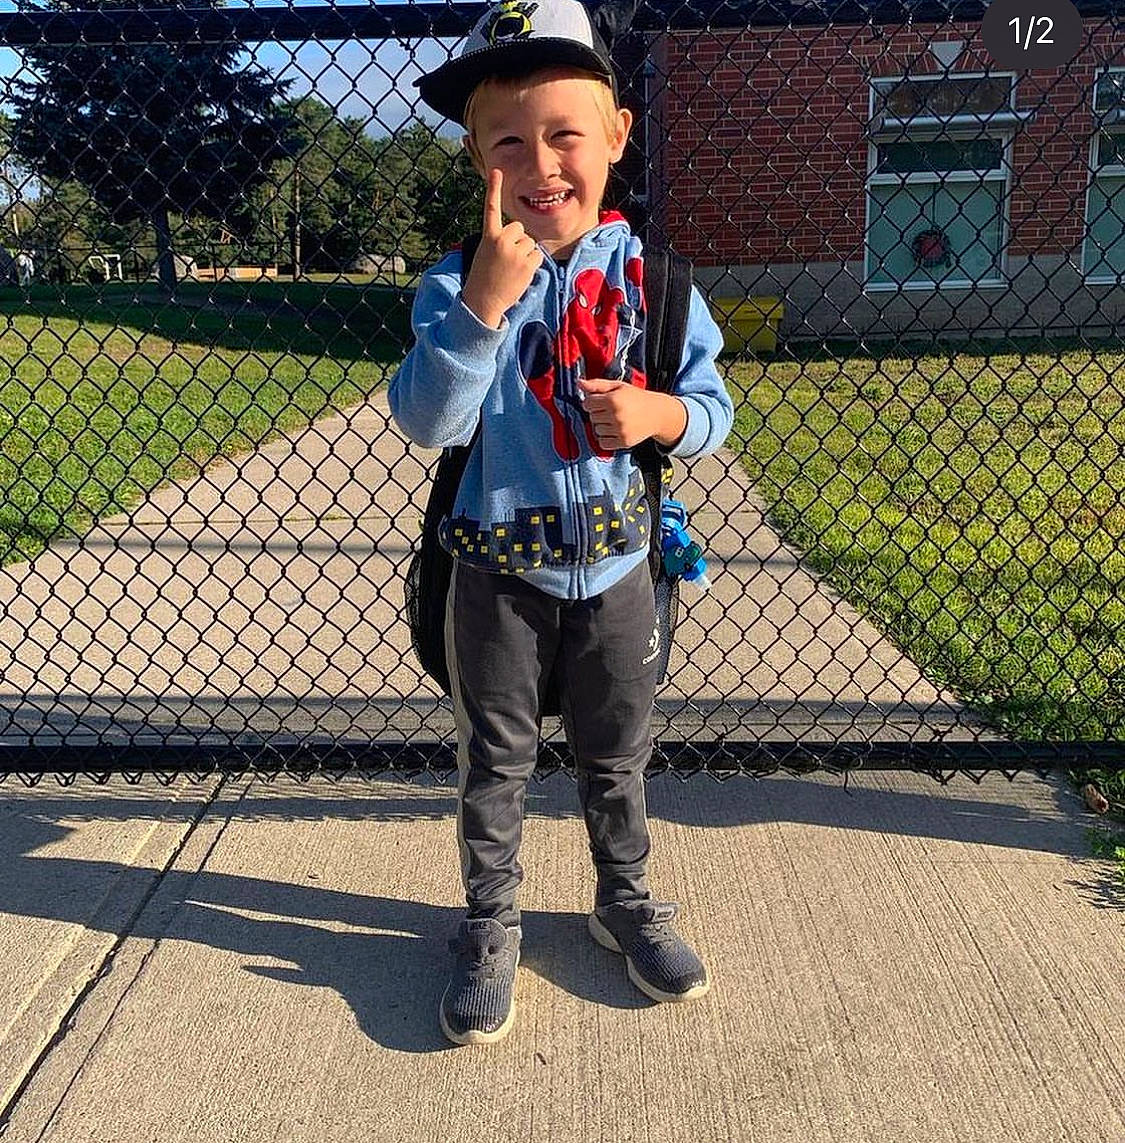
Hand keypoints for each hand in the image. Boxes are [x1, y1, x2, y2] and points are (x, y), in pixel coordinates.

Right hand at [460, 168, 542, 328]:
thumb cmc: (485, 277)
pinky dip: (532, 264)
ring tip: (511, 269)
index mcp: (488, 236)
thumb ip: (501, 241)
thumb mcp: (486, 253)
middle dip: (517, 241)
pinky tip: (520, 274)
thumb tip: (524, 238)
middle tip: (506, 260)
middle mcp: (501, 240)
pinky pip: (537, 255)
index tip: (495, 170)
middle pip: (519, 230)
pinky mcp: (526, 263)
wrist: (483, 301)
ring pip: (530, 243)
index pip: (491, 208)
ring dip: (525, 254)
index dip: (493, 188)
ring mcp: (514, 251)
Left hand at [577, 376, 678, 449]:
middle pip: (592, 417)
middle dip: (598, 413)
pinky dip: (606, 438)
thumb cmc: (636, 398)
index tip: (601, 401)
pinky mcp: (623, 442)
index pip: (587, 403)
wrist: (657, 414)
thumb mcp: (618, 386)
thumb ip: (597, 385)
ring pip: (596, 430)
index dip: (592, 402)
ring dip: (602, 426)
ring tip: (615, 420)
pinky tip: (615, 431)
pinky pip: (603, 443)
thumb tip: (579, 383)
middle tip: (611, 410)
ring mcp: (620, 430)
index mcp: (613, 399)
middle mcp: (616, 415)